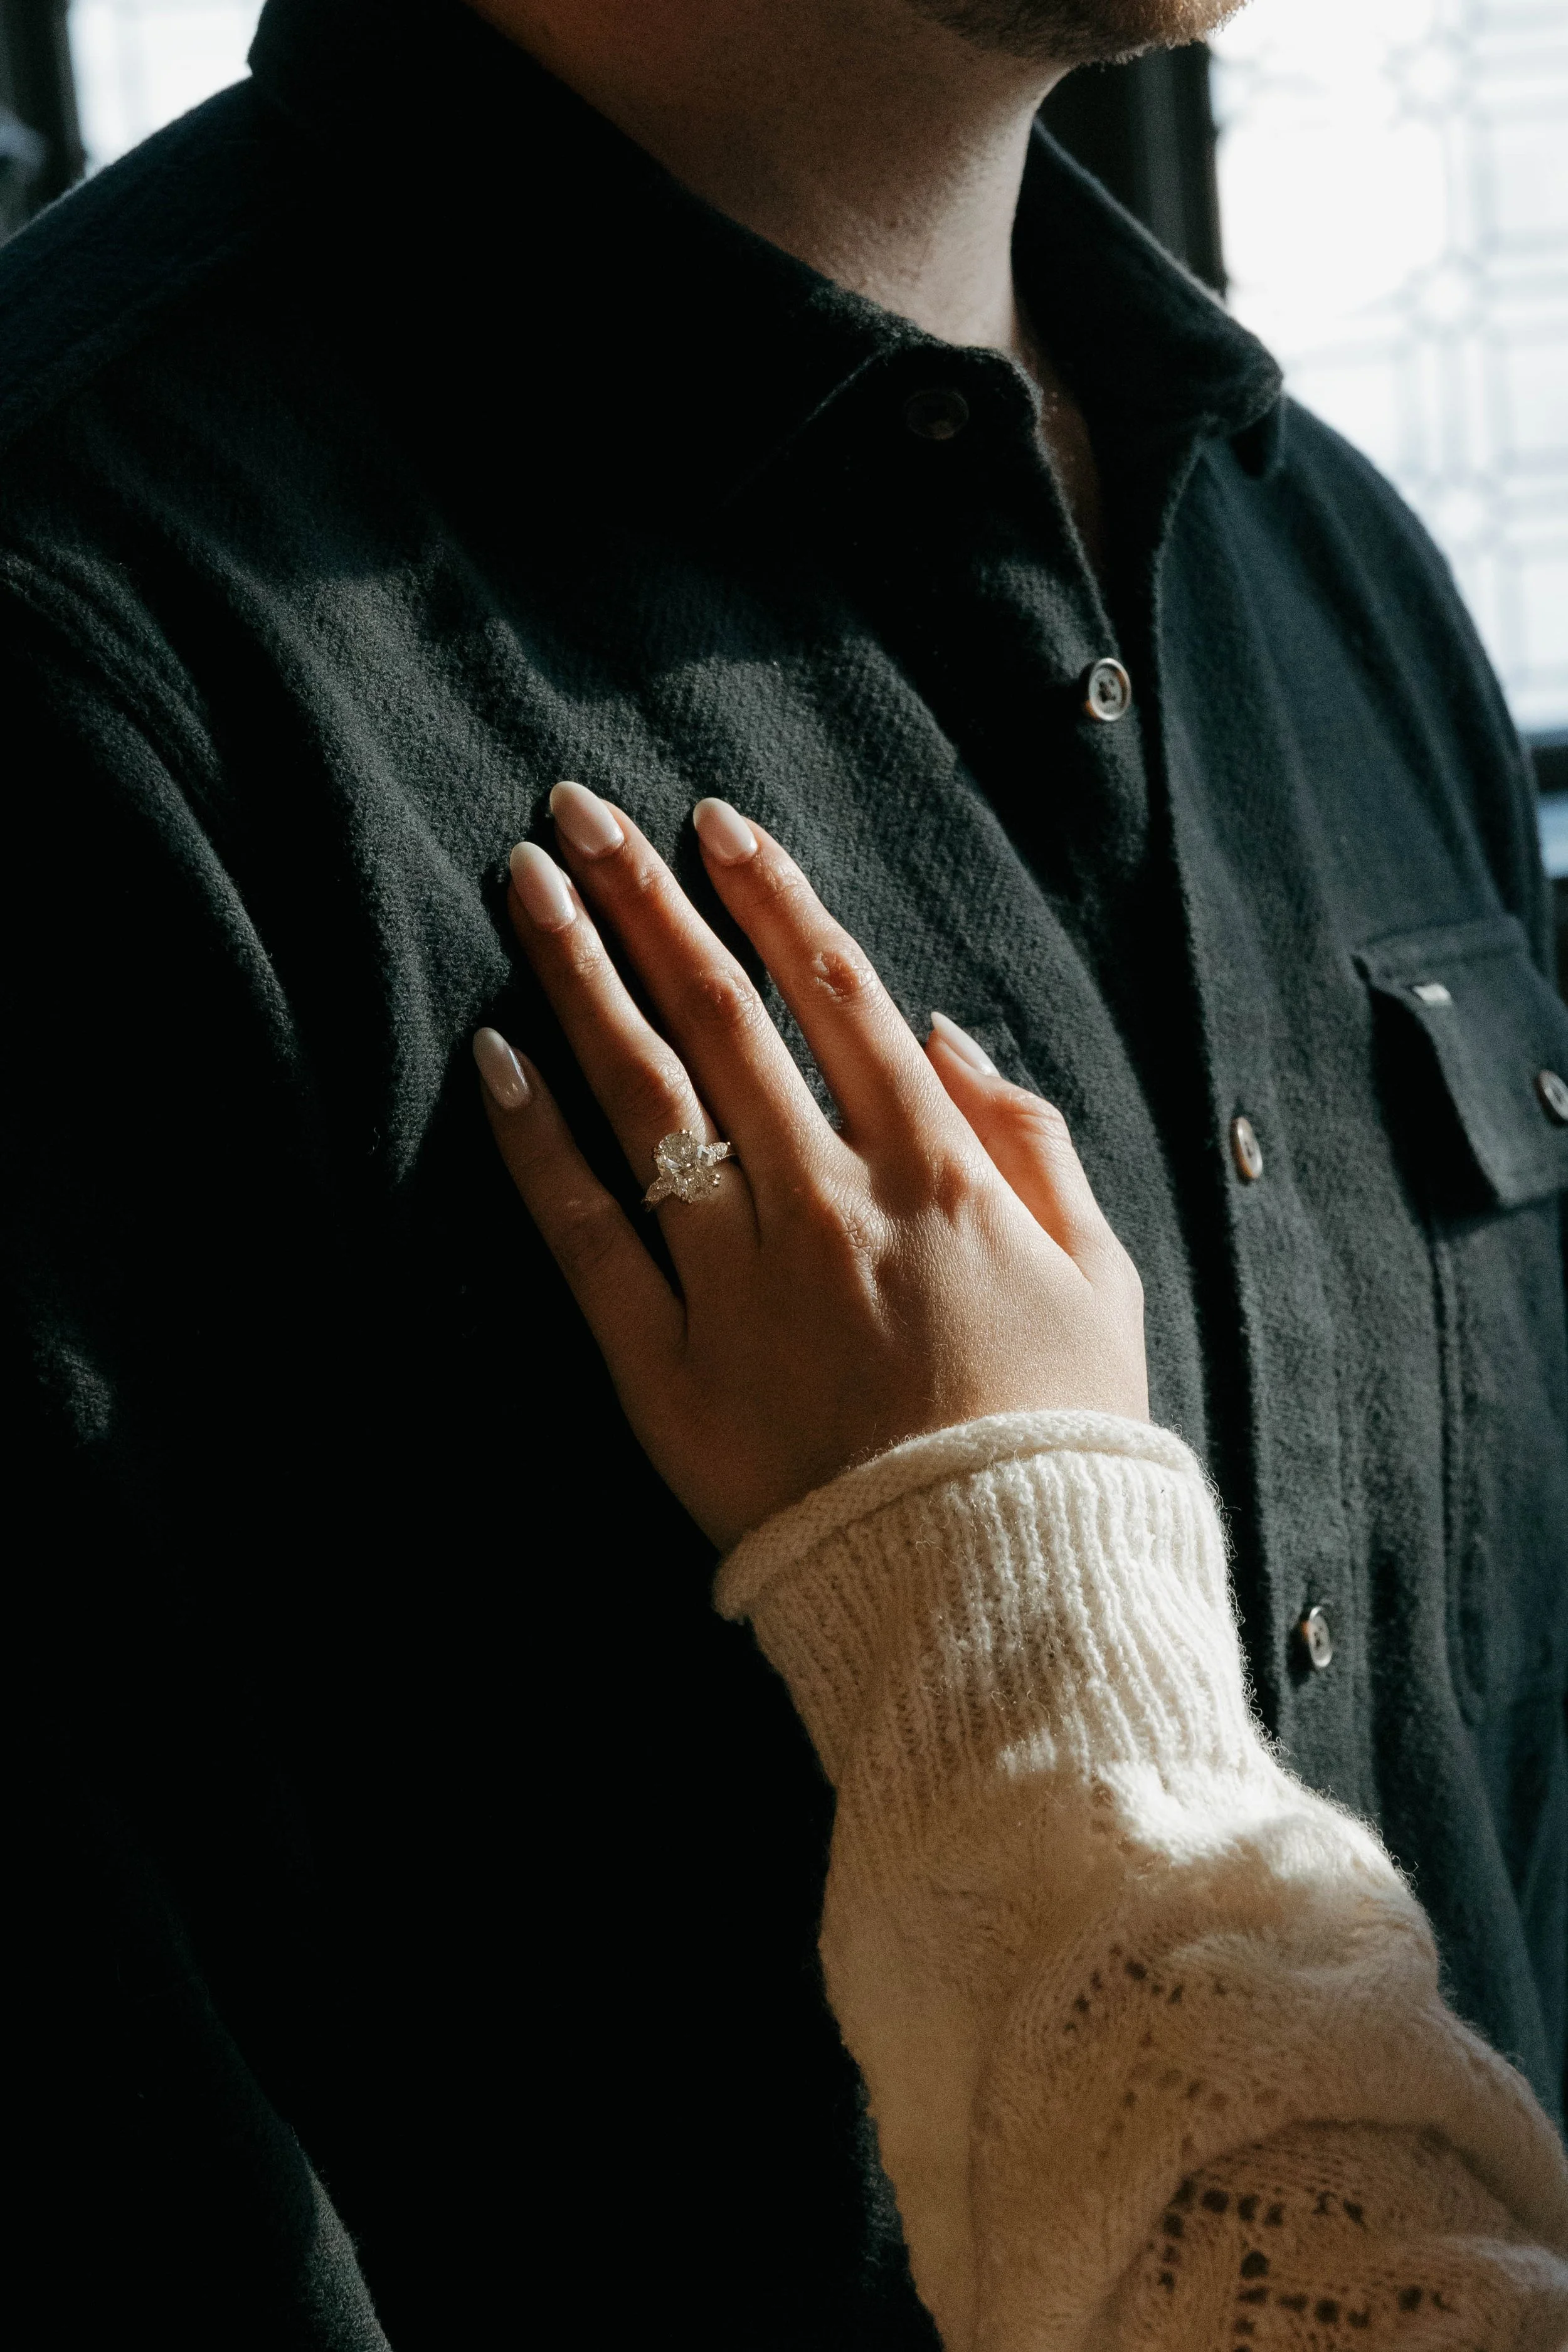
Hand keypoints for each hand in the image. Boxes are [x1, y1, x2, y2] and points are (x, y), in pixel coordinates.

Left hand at [474, 784, 1145, 1550]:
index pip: (837, 992)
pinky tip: (491, 1058)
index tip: (714, 824)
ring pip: (644, 1098)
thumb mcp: (1101, 1272)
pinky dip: (536, 1146)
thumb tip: (942, 1028)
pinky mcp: (667, 1370)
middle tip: (579, 813)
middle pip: (721, 1017)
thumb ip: (1030, 1136)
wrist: (1000, 1597)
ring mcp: (740, 1283)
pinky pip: (586, 1238)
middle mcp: (828, 1203)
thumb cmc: (1060, 1432)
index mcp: (937, 1172)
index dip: (770, 896)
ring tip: (524, 886)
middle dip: (647, 900)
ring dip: (580, 977)